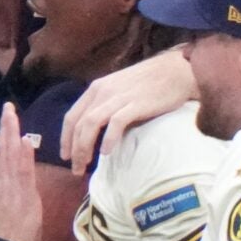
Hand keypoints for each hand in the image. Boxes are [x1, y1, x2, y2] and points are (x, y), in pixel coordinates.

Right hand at [0, 102, 42, 240]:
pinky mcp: (20, 199)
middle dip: (5, 130)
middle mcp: (3, 188)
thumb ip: (6, 198)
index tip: (5, 124)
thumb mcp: (7, 216)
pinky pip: (20, 173)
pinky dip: (21, 156)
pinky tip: (22, 140)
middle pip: (3, 153)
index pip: (1, 161)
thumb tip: (5, 184)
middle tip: (7, 108)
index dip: (3, 141)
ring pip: (9, 158)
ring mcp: (11, 191)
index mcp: (1, 191)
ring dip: (11, 135)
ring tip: (11, 114)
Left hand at [61, 50, 197, 170]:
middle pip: (80, 124)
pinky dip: (108, 139)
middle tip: (76, 169)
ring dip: (85, 147)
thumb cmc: (149, 84)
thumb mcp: (118, 90)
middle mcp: (103, 91)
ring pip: (92, 124)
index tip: (66, 157)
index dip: (65, 138)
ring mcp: (119, 97)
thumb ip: (105, 107)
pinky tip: (106, 152)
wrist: (175, 71)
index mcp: (96, 89)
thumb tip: (95, 133)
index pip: (72, 116)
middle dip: (74, 150)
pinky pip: (115, 123)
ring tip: (86, 165)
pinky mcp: (135, 104)